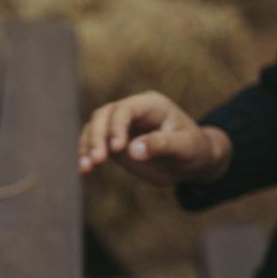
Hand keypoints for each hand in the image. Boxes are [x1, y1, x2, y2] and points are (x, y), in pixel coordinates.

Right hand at [77, 91, 231, 185]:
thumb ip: (161, 145)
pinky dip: (85, 157)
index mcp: (151, 105)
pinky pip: (93, 145)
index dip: (116, 126)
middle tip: (97, 161)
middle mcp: (131, 111)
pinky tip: (83, 172)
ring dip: (86, 148)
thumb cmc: (194, 150)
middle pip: (103, 116)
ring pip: (93, 128)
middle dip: (97, 137)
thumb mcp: (185, 148)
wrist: (191, 162)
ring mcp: (120, 126)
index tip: (116, 149)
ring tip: (86, 169)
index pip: (125, 109)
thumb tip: (132, 150)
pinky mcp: (113, 143)